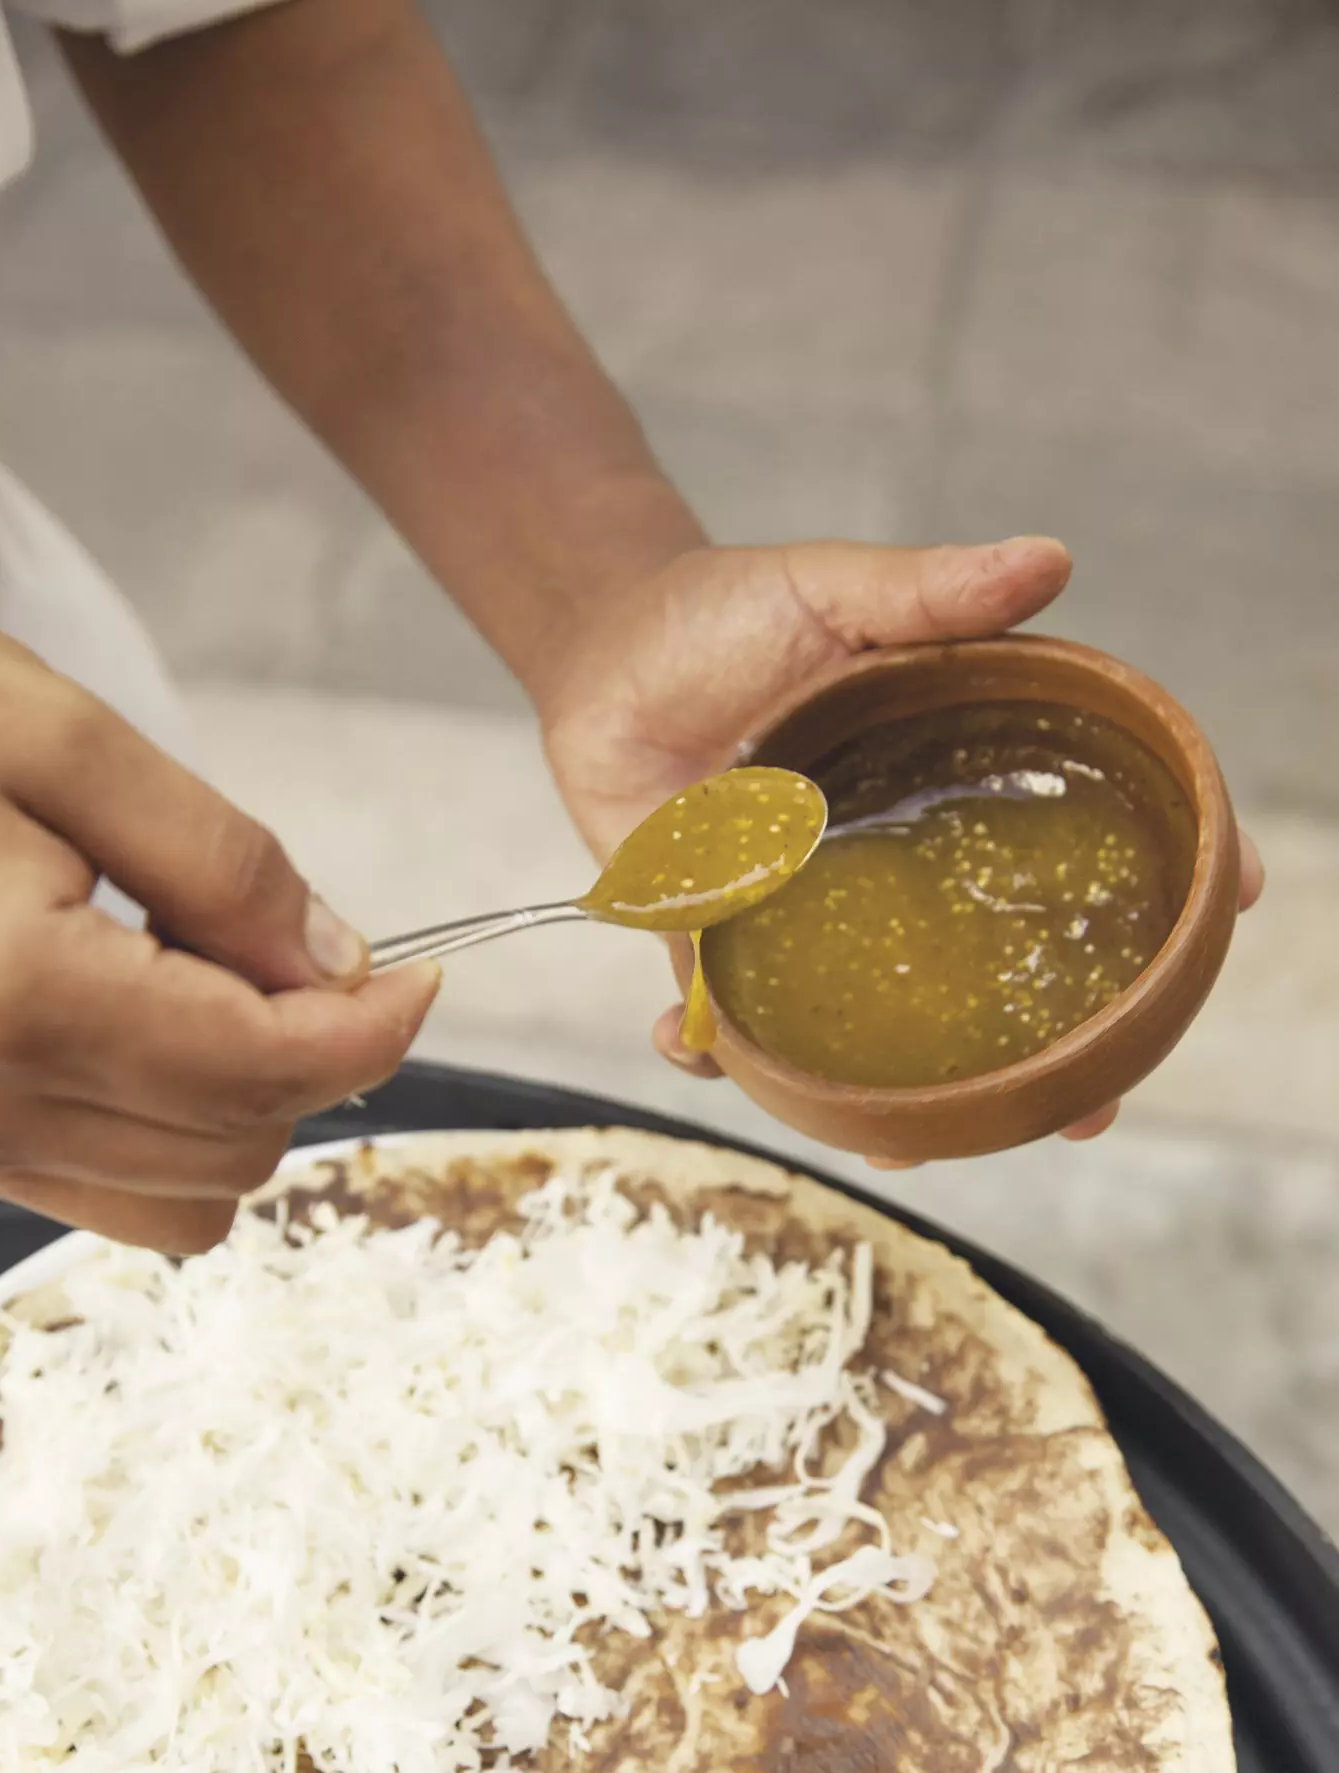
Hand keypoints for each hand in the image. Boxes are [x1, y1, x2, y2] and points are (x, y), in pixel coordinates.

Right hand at [0, 623, 438, 1250]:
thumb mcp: (54, 737)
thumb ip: (218, 860)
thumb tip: (338, 965)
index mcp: (15, 1001)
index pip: (268, 1069)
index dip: (376, 1027)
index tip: (424, 973)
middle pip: (240, 1144)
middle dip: (303, 1050)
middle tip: (268, 930)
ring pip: (182, 1196)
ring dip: (235, 1096)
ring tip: (179, 963)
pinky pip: (103, 1188)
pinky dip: (161, 1122)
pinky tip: (126, 1011)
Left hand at [540, 537, 1262, 1160]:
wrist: (603, 652)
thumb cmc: (726, 615)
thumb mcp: (831, 591)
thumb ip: (928, 592)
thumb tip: (1049, 560)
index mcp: (948, 786)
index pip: (1070, 837)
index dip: (1157, 877)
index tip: (1234, 899)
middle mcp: (894, 870)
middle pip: (991, 974)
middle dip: (1050, 1056)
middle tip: (1093, 1108)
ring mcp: (809, 917)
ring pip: (870, 1033)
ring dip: (893, 1102)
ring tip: (913, 1146)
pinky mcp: (715, 940)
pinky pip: (724, 1018)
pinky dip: (708, 1045)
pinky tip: (694, 1044)